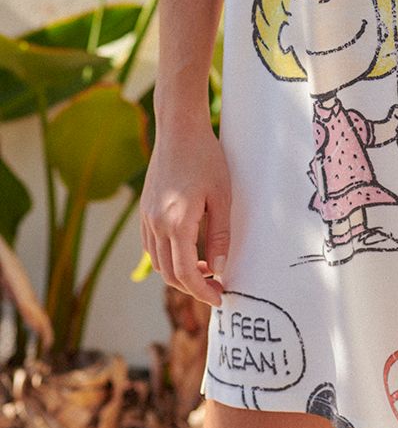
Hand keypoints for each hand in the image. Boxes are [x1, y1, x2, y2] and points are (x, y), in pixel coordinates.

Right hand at [140, 118, 229, 306]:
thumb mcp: (222, 197)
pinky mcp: (145, 210)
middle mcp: (156, 224)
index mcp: (176, 223)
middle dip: (192, 287)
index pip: (185, 273)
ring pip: (158, 262)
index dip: (202, 291)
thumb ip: (220, 235)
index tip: (220, 297)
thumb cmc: (206, 159)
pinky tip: (188, 250)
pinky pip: (152, 246)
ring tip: (205, 270)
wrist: (179, 130)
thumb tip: (220, 268)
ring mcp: (147, 217)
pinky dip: (168, 257)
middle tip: (216, 287)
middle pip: (169, 274)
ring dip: (178, 273)